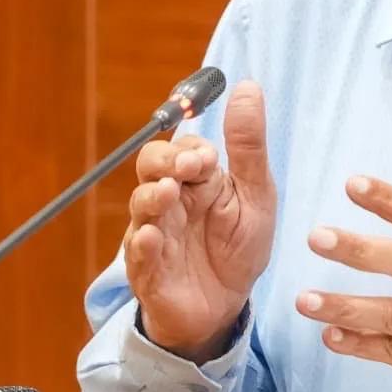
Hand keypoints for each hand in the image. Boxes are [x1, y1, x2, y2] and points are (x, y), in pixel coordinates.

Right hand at [123, 80, 276, 363]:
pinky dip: (141, 244)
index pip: (183, 148)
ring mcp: (154, 234)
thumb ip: (248, 145)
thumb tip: (248, 87)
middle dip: (166, 163)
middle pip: (151, 167)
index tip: (209, 157)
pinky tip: (150, 236)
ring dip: (151, 197)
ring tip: (167, 194)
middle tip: (189, 167)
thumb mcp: (255, 194)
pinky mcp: (148, 272)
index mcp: (197, 179)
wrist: (228, 305)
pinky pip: (137, 254)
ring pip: (140, 206)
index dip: (192, 149)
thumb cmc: (239, 245)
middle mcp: (170, 201)